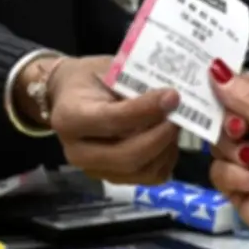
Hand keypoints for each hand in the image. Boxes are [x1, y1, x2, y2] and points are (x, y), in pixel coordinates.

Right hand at [40, 56, 180, 184]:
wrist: (72, 97)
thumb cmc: (91, 79)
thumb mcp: (107, 69)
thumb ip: (134, 83)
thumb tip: (170, 97)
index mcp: (70, 118)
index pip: (112, 120)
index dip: (146, 110)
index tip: (172, 96)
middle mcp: (77, 152)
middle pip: (127, 156)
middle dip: (160, 136)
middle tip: (179, 114)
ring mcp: (95, 170)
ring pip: (140, 171)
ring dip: (165, 148)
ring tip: (175, 124)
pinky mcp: (113, 179)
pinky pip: (149, 178)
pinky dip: (165, 159)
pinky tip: (168, 139)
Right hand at [209, 60, 248, 241]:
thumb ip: (247, 100)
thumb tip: (218, 69)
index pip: (246, 88)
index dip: (227, 85)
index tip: (208, 81)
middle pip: (226, 114)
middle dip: (232, 125)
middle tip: (241, 132)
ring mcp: (248, 157)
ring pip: (219, 143)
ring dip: (238, 155)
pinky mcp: (236, 182)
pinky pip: (219, 170)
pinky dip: (237, 178)